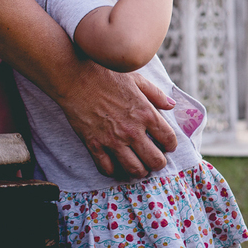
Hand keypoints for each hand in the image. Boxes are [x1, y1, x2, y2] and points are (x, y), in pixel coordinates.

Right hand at [58, 64, 176, 177]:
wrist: (76, 79)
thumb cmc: (107, 76)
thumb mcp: (137, 80)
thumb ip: (156, 94)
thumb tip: (171, 105)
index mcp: (146, 114)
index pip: (168, 139)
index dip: (171, 146)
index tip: (168, 147)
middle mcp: (132, 130)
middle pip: (154, 160)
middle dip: (159, 164)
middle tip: (156, 161)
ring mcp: (113, 140)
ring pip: (134, 169)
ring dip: (140, 171)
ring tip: (140, 168)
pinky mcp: (94, 145)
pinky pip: (106, 168)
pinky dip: (114, 171)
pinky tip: (117, 166)